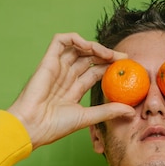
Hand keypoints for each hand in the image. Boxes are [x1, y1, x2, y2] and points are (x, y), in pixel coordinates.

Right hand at [7, 33, 134, 148]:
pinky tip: (89, 47)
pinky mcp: (47, 61)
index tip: (126, 67)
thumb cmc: (55, 126)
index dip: (110, 67)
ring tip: (109, 54)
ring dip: (95, 47)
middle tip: (123, 58)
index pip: (95, 72)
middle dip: (107, 56)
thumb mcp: (87, 117)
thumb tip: (131, 111)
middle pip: (89, 59)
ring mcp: (57, 68)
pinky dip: (76, 39)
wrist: (33, 126)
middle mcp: (66, 77)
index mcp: (74, 90)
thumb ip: (108, 111)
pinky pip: (60, 41)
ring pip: (78, 48)